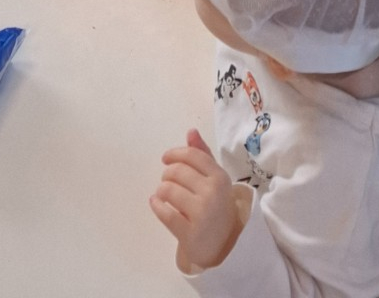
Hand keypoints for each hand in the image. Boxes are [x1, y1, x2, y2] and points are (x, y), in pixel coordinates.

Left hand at [150, 130, 239, 270]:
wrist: (221, 246)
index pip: (192, 155)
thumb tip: (191, 131)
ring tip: (165, 195)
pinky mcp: (190, 233)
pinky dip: (156, 205)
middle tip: (167, 181)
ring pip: (168, 190)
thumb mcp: (214, 179)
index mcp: (220, 177)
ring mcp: (202, 214)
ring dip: (161, 190)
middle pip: (177, 171)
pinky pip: (165, 213)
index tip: (166, 158)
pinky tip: (157, 203)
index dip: (175, 153)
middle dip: (167, 174)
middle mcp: (213, 193)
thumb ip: (202, 155)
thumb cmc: (215, 206)